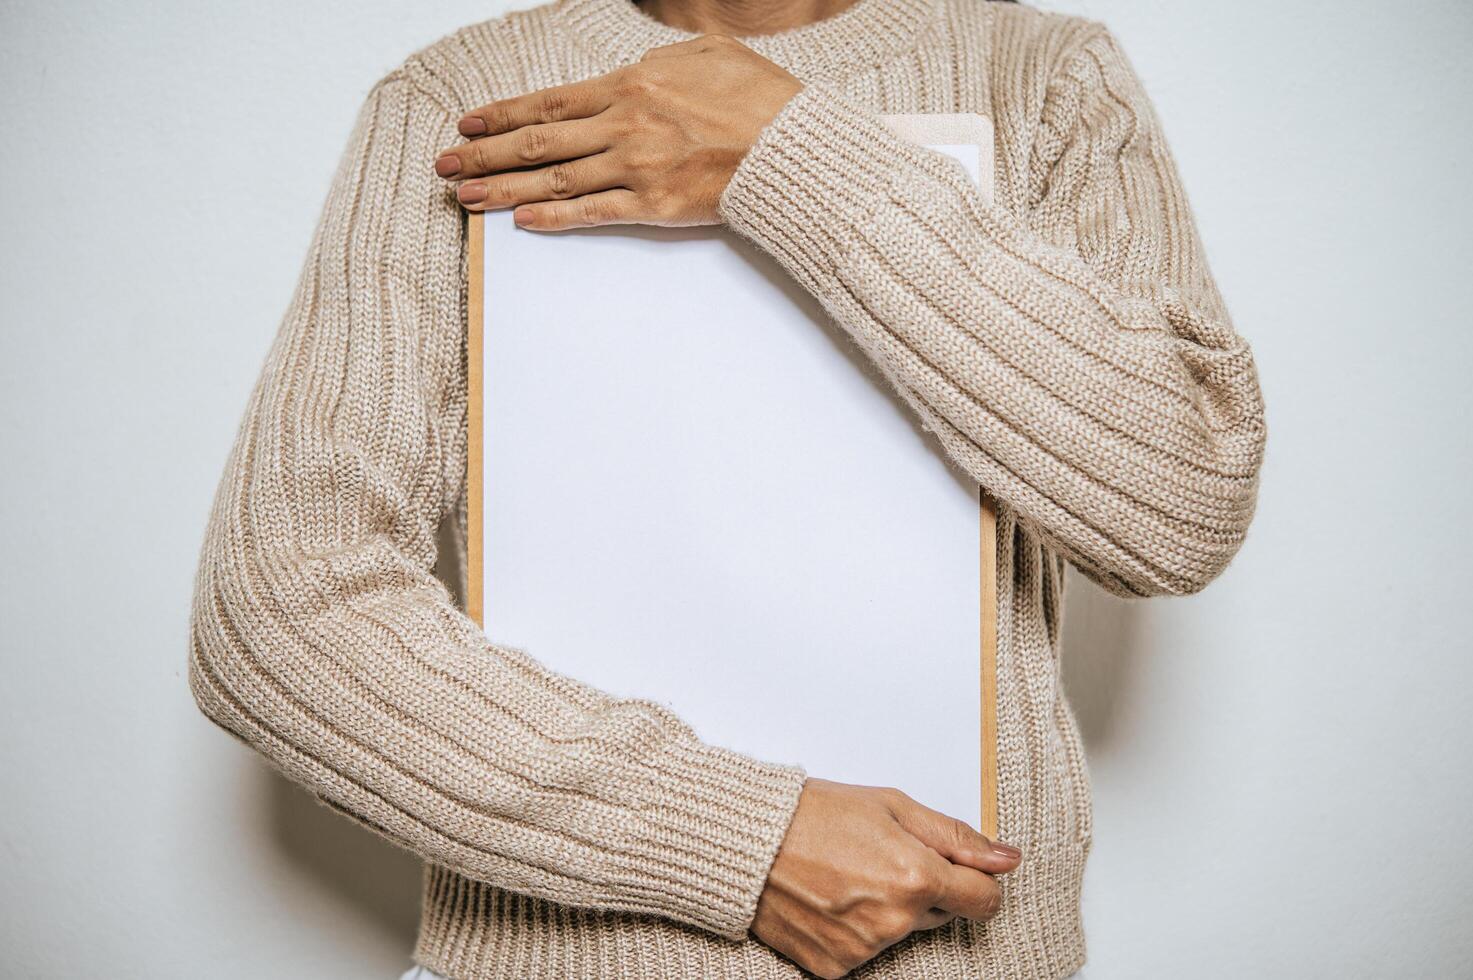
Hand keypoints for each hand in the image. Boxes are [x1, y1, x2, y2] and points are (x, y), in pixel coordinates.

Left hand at [435, 34, 801, 228]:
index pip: (551, 100)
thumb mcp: (709, 53)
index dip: (503, 113)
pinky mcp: (654, 205)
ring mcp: (636, 166)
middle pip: (540, 140)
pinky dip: (555, 218)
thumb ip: (664, 58)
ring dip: (504, 189)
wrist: (793, 147)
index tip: (468, 121)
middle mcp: (624, 124)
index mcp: (632, 84)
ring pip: (556, 179)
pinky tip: (522, 222)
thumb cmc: (759, 99)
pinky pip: (593, 213)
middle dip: (485, 152)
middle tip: (444, 163)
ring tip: (465, 198)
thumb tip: (639, 66)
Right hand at [752, 778, 1021, 978]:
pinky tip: (830, 900)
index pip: (983, 899)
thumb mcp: (892, 806)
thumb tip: (1007, 858)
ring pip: (902, 933)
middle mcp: (895, 922)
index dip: (974, 879)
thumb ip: (955, 836)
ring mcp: (864, 950)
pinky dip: (855, 930)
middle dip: (922, 888)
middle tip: (879, 857)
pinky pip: (866, 953)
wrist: (747, 842)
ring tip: (846, 875)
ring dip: (887, 909)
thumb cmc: (814, 814)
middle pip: (940, 914)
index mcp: (916, 877)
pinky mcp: (835, 968)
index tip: (957, 867)